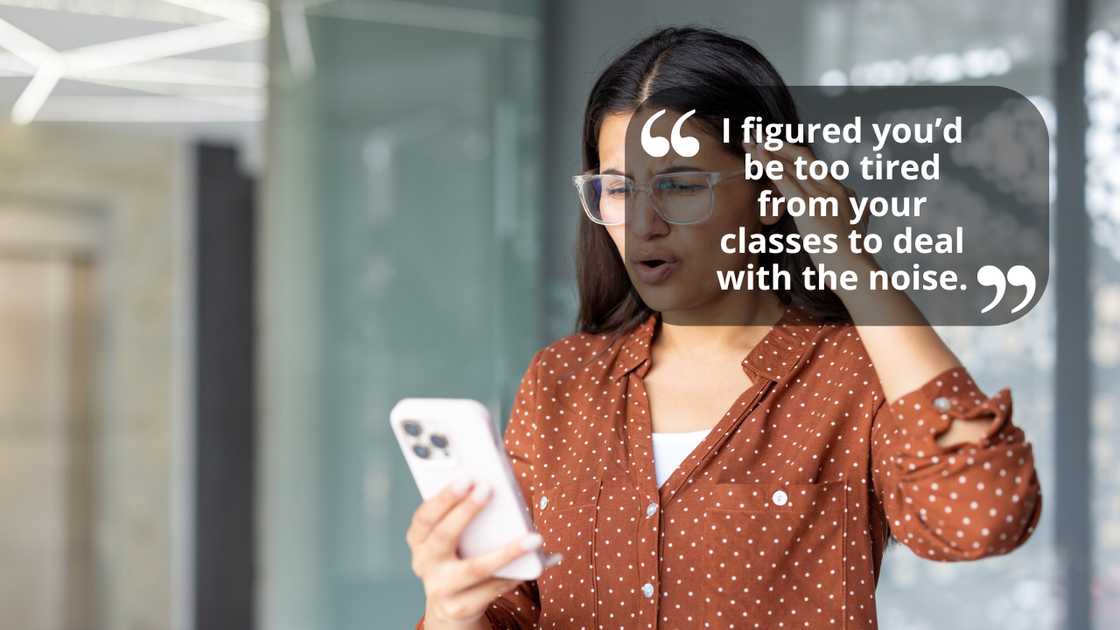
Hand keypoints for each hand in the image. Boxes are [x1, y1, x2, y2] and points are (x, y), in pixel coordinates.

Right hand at [406, 478, 559, 628]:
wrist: (451, 605)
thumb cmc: (458, 556)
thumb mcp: (452, 535)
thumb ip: (465, 511)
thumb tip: (501, 486)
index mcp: (419, 538)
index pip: (425, 515)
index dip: (444, 497)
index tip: (466, 478)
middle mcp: (424, 563)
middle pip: (442, 536)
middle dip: (465, 511)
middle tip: (488, 488)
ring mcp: (439, 588)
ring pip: (475, 568)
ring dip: (507, 552)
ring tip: (534, 538)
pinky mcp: (459, 607)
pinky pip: (492, 588)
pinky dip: (514, 574)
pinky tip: (534, 563)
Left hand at [747, 141, 874, 271]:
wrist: (856, 270)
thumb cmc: (854, 254)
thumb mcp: (860, 227)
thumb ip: (862, 213)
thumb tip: (868, 206)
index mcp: (841, 190)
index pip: (812, 164)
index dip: (791, 152)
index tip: (774, 144)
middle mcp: (831, 187)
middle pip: (800, 157)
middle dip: (776, 143)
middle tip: (756, 132)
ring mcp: (820, 196)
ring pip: (790, 164)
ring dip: (766, 149)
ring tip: (749, 138)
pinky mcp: (808, 208)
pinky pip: (785, 181)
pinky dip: (770, 164)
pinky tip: (757, 154)